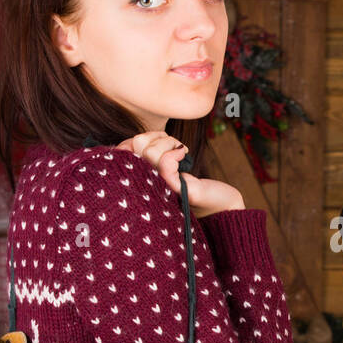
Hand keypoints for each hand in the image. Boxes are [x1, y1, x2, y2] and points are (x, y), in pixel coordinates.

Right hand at [115, 131, 244, 217]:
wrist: (220, 206)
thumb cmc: (194, 186)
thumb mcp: (168, 170)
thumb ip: (150, 158)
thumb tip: (131, 142)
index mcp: (140, 179)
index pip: (122, 151)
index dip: (133, 141)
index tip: (153, 142)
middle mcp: (145, 186)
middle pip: (136, 144)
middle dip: (155, 136)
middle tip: (172, 146)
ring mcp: (159, 189)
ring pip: (151, 151)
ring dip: (169, 142)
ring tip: (179, 151)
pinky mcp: (177, 190)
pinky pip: (165, 164)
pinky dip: (175, 152)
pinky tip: (184, 154)